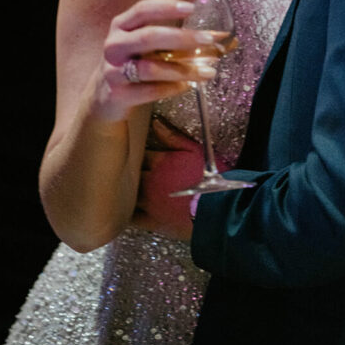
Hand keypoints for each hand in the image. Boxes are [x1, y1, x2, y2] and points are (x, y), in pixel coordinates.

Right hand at [92, 0, 224, 122]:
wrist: (103, 95)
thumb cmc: (133, 61)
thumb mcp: (144, 44)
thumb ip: (173, 37)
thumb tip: (218, 36)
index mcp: (121, 26)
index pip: (142, 10)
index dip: (166, 7)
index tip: (192, 8)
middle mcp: (114, 45)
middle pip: (149, 36)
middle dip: (182, 38)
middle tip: (208, 40)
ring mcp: (113, 70)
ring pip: (151, 68)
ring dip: (184, 69)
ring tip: (208, 71)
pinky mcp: (117, 94)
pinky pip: (149, 91)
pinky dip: (172, 88)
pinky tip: (188, 86)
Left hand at [131, 118, 230, 239]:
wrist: (218, 208)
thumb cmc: (211, 177)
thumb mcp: (194, 150)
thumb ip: (172, 136)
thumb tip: (155, 123)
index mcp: (159, 162)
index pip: (139, 152)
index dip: (138, 151)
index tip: (137, 151)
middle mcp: (150, 181)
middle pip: (131, 172)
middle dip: (130, 169)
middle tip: (130, 168)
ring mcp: (149, 202)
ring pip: (128, 193)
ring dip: (127, 189)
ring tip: (127, 186)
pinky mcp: (152, 221)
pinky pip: (133, 218)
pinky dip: (128, 213)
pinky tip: (126, 209)